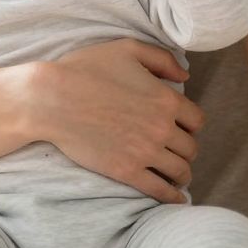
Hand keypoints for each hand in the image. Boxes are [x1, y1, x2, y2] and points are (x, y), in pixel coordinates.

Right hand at [37, 39, 204, 204]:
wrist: (51, 99)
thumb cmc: (86, 69)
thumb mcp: (127, 48)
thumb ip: (162, 59)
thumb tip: (185, 77)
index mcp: (166, 99)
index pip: (196, 120)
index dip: (190, 124)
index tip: (181, 128)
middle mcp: (161, 127)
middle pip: (190, 147)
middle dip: (185, 149)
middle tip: (176, 151)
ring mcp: (145, 152)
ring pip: (180, 170)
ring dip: (182, 173)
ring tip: (176, 175)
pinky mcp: (126, 171)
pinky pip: (160, 190)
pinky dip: (172, 196)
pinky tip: (175, 198)